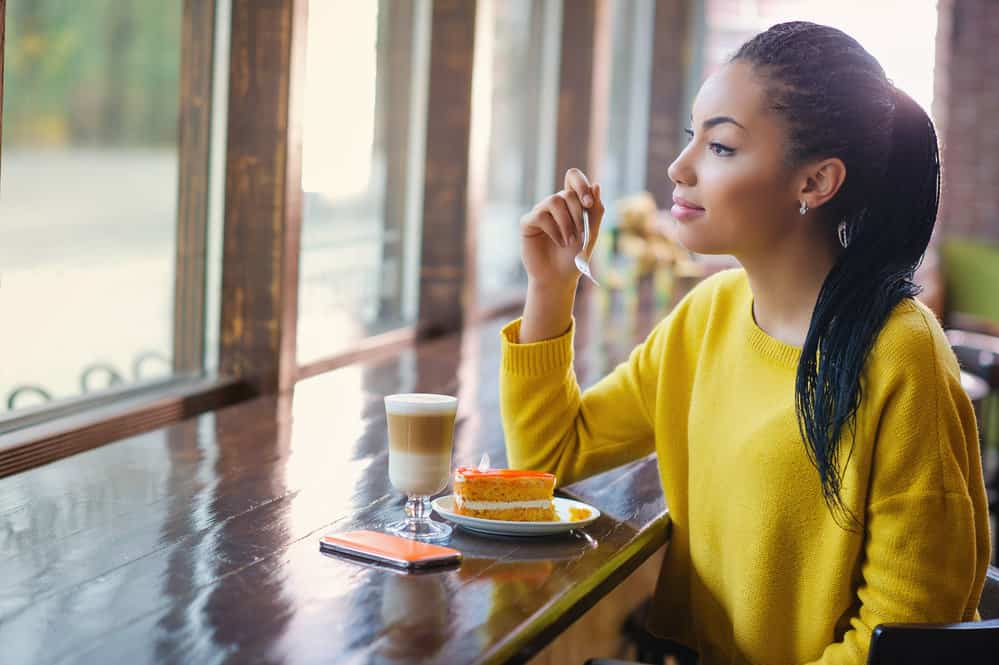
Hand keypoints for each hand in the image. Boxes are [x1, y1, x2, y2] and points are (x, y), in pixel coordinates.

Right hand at [520, 168, 604, 287]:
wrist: (559, 278)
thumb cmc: (575, 257)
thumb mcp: (591, 233)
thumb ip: (596, 210)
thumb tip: (596, 185)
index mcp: (571, 203)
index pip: (573, 177)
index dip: (581, 185)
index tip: (589, 204)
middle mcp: (554, 204)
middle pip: (567, 194)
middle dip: (578, 214)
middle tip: (581, 235)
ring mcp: (539, 212)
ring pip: (554, 201)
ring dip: (567, 223)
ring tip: (569, 241)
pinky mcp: (527, 223)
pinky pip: (540, 216)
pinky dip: (554, 230)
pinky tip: (559, 242)